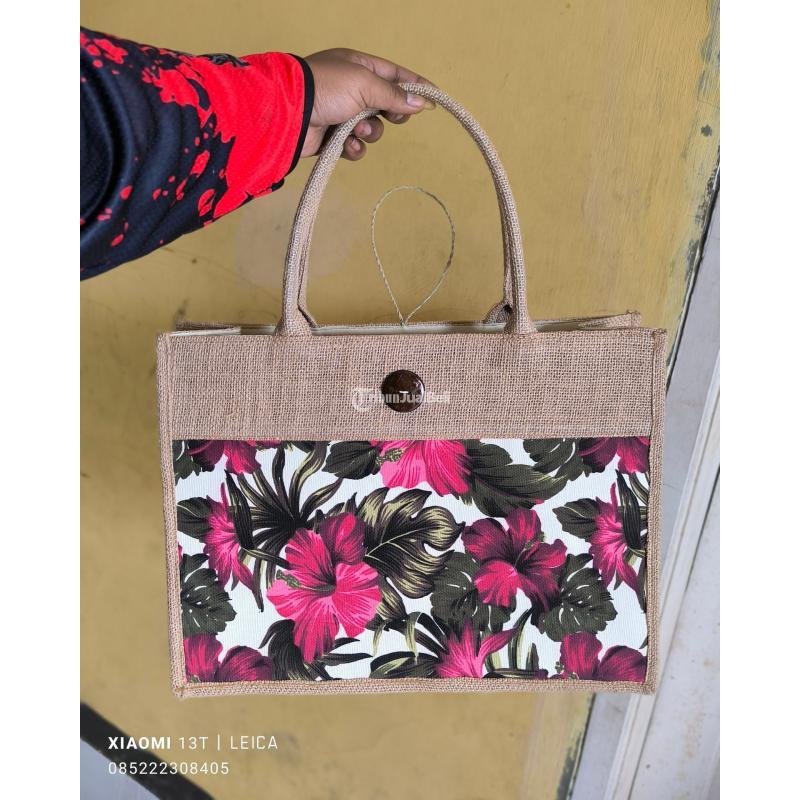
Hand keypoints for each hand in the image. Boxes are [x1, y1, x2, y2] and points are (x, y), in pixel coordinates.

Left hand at [301, 48, 433, 160]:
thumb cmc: (326, 88)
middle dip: (390, 115)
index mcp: (358, 67)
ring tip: (356, 130)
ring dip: (369, 133)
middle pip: (386, 106)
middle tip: (392, 118)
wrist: (289, 112)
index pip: (394, 75)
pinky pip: (354, 146)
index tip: (434, 100)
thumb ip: (393, 95)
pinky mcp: (332, 138)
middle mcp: (351, 89)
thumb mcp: (365, 84)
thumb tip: (419, 103)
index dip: (415, 87)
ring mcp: (341, 114)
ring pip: (372, 130)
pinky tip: (346, 144)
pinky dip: (353, 147)